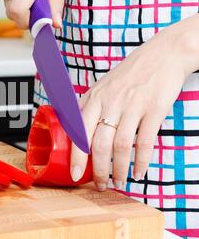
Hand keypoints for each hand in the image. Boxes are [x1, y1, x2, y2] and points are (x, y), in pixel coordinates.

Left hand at [69, 15, 198, 190]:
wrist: (163, 54)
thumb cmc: (130, 73)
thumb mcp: (102, 86)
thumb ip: (88, 108)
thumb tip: (75, 133)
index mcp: (93, 97)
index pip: (78, 131)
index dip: (76, 156)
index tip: (75, 174)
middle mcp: (109, 102)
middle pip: (98, 143)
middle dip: (98, 169)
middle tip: (99, 184)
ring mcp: (132, 105)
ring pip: (121, 146)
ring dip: (119, 169)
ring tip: (119, 181)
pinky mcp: (154, 109)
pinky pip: (145, 141)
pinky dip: (142, 161)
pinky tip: (139, 171)